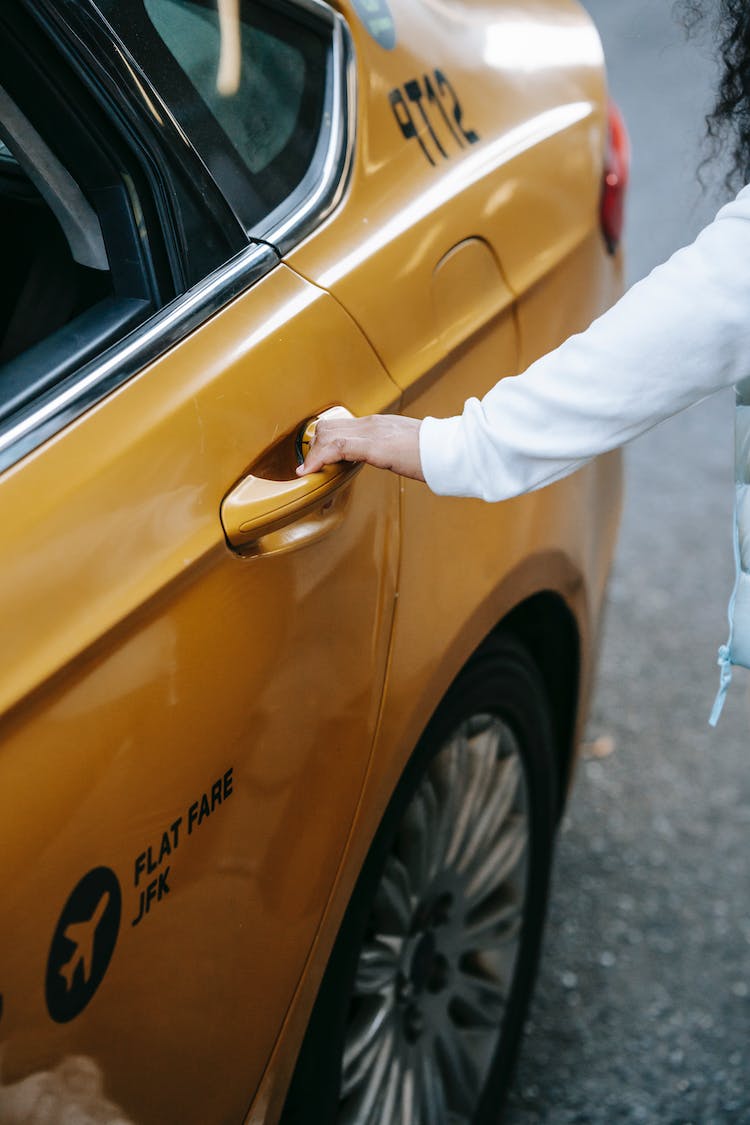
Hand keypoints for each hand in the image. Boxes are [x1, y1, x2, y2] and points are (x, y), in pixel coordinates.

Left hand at [296, 414, 424, 480]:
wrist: (452, 450)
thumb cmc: (436, 453)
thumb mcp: (408, 448)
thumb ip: (392, 449)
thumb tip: (390, 458)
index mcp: (380, 423)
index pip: (341, 425)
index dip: (323, 441)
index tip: (316, 459)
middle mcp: (372, 423)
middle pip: (328, 426)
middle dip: (314, 448)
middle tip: (311, 468)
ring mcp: (372, 432)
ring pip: (327, 434)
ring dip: (313, 455)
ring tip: (310, 472)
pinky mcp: (374, 446)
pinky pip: (336, 447)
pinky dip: (318, 459)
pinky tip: (311, 472)